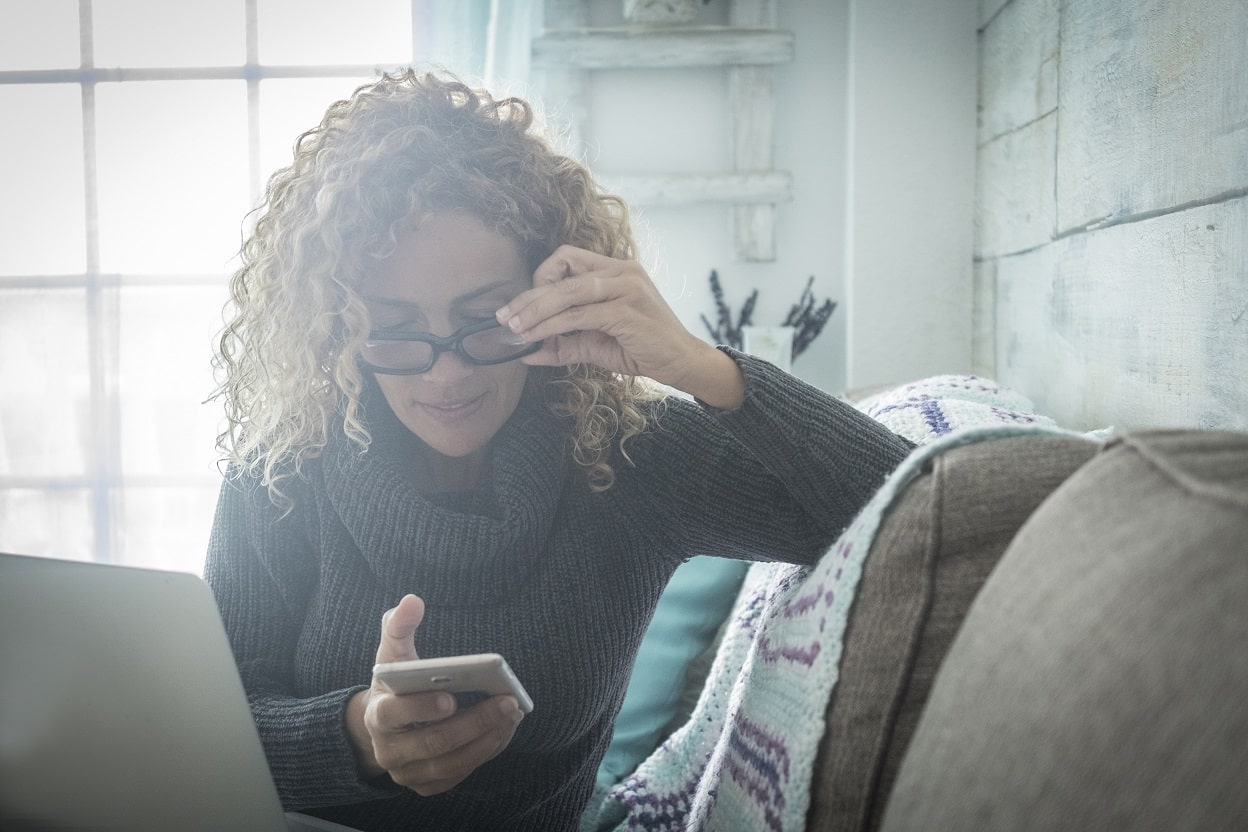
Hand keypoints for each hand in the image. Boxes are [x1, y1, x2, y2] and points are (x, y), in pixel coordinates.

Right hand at [346, 595, 524, 795]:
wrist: (385, 727)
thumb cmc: (395, 684)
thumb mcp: (392, 654)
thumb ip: (399, 626)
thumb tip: (412, 601)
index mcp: (377, 715)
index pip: (392, 715)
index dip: (420, 708)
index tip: (450, 697)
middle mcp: (389, 751)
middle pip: (432, 743)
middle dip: (473, 723)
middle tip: (506, 702)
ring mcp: (407, 773)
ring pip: (451, 763)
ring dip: (486, 739)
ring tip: (513, 713)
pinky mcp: (427, 785)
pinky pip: (460, 774)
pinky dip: (486, 752)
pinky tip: (506, 729)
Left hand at [495, 245, 744, 408]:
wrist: (683, 363)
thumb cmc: (644, 350)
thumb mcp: (598, 344)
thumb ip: (565, 343)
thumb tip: (527, 352)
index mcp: (617, 269)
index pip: (568, 256)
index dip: (542, 276)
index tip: (525, 304)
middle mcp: (622, 270)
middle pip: (562, 271)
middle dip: (528, 295)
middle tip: (504, 316)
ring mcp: (627, 287)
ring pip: (567, 291)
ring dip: (536, 310)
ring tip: (515, 328)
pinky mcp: (627, 310)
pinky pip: (579, 315)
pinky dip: (553, 326)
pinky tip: (538, 338)